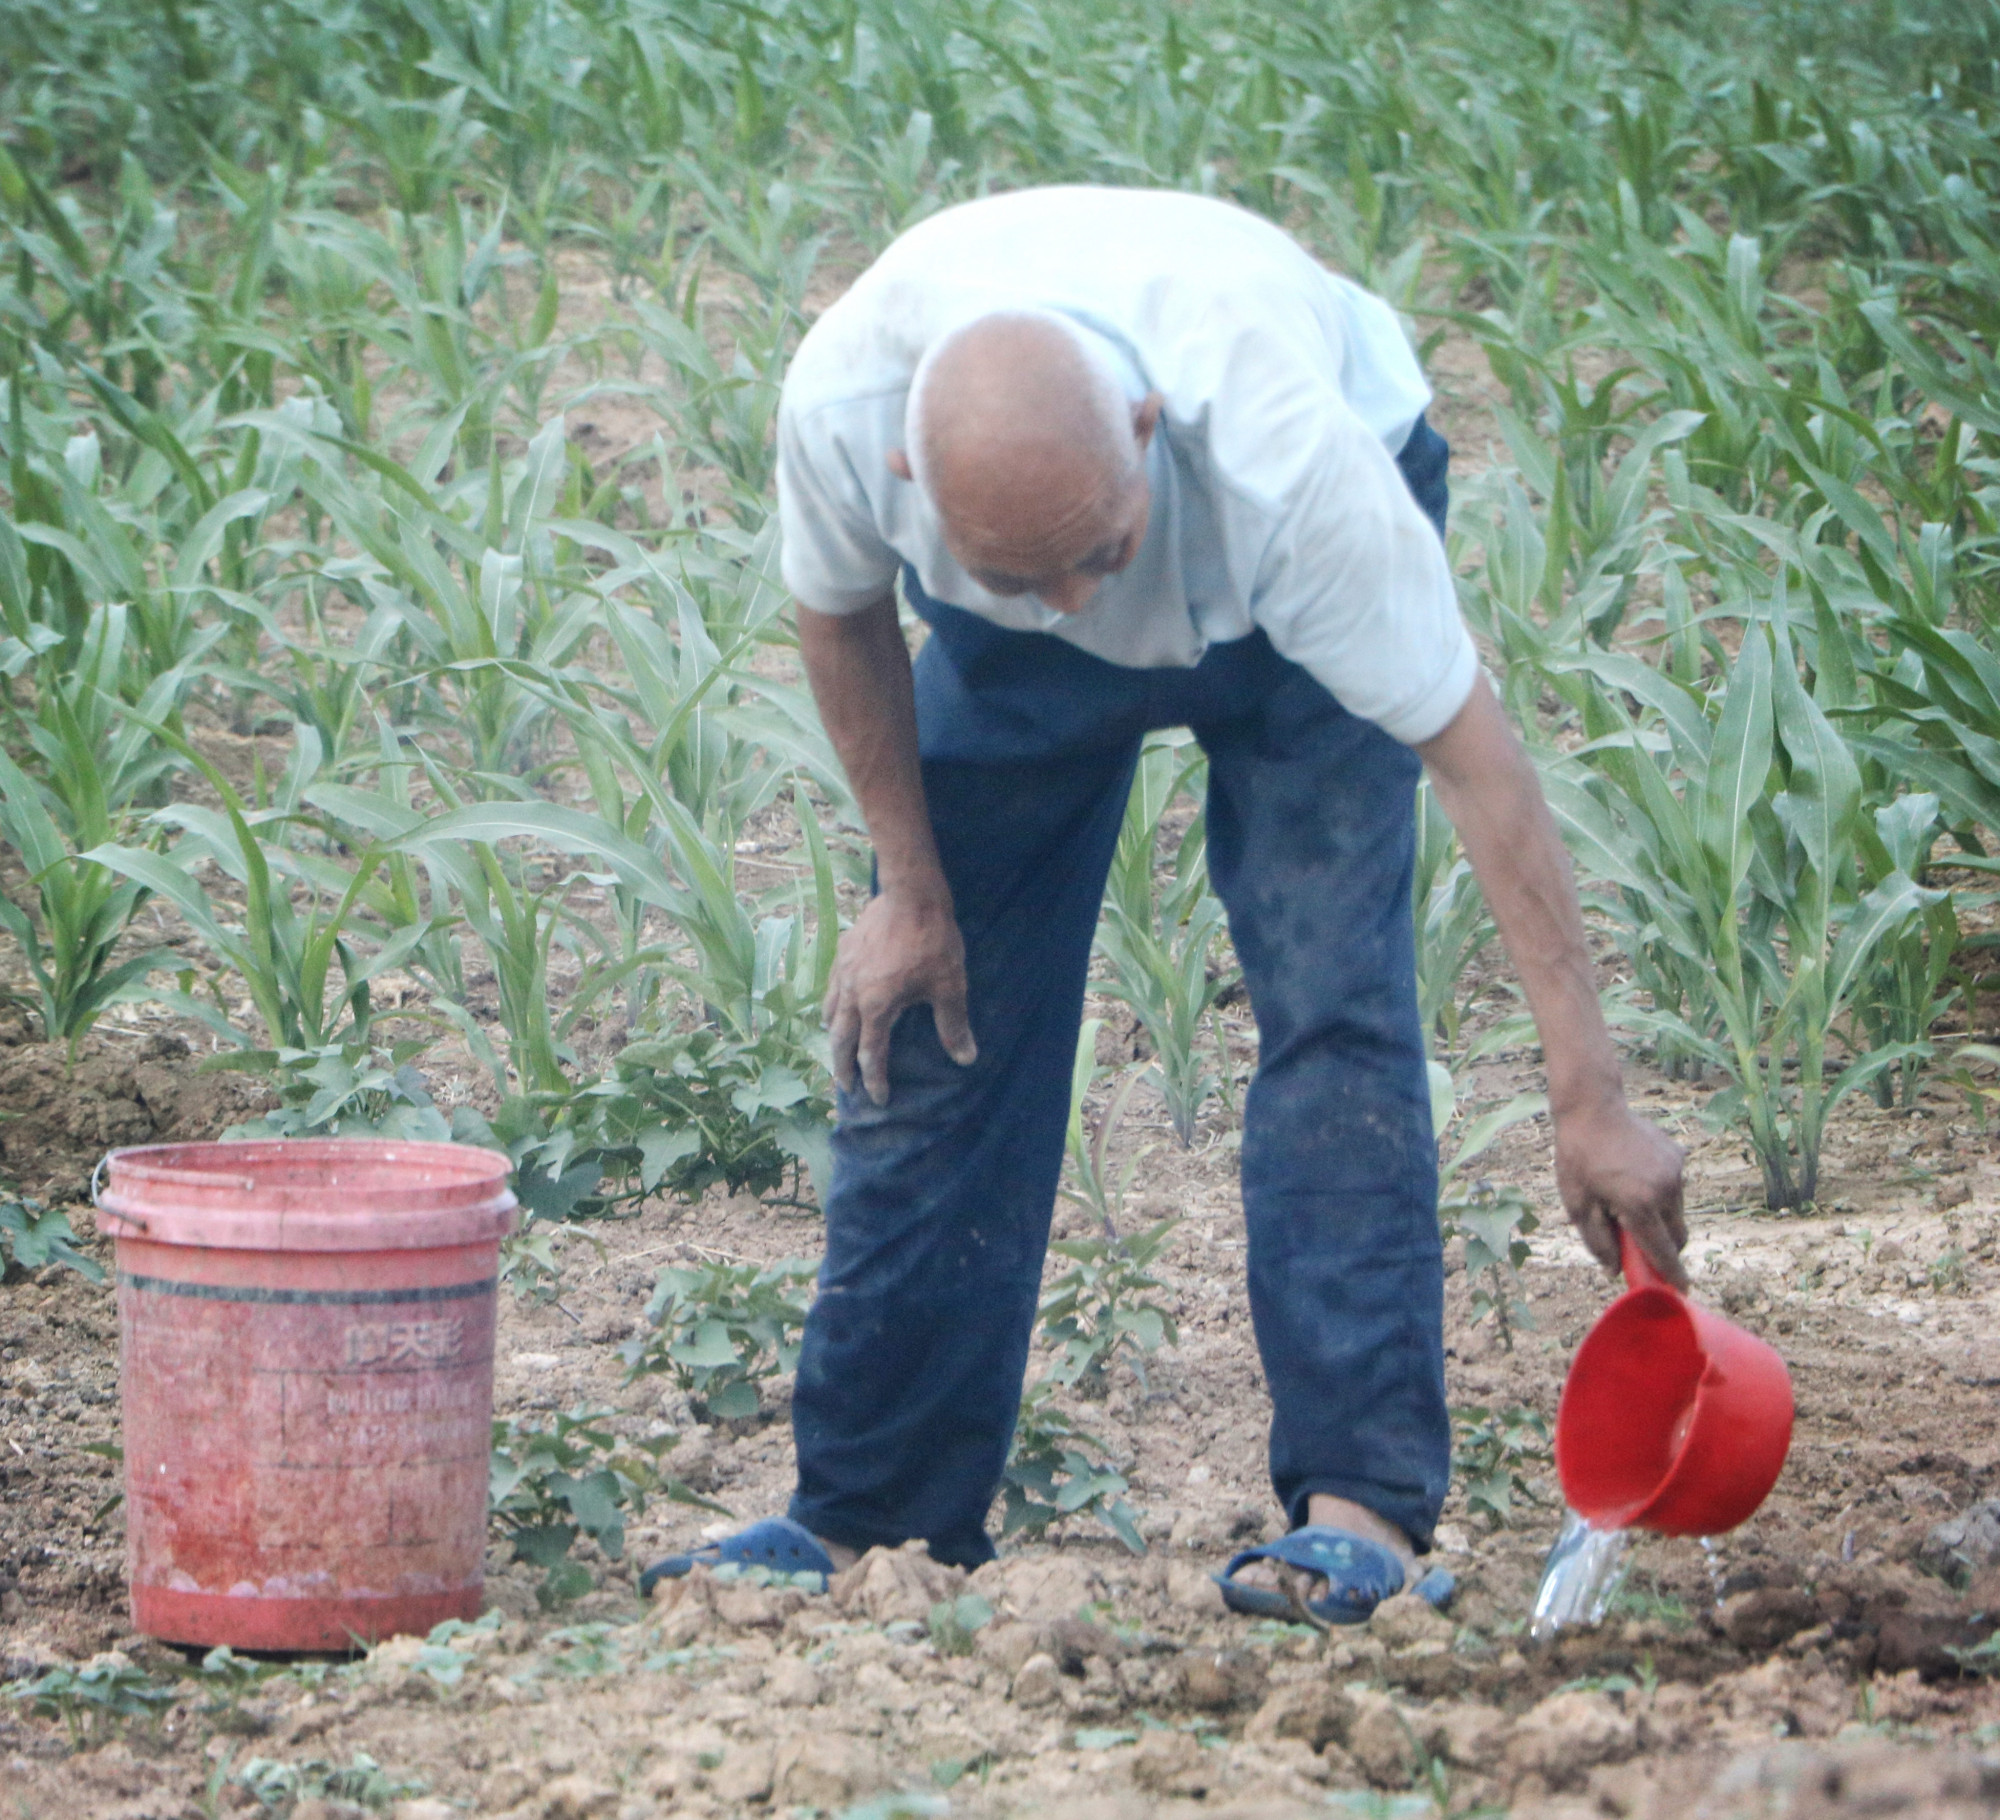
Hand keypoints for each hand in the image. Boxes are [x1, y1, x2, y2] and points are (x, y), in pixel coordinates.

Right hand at [822, 883, 977, 1104]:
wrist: (911, 894)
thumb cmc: (933, 941)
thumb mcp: (949, 986)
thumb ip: (953, 1025)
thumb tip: (966, 1058)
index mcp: (876, 1007)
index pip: (871, 1055)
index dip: (875, 1080)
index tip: (879, 1098)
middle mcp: (852, 993)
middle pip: (840, 1040)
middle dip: (842, 1067)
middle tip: (846, 1087)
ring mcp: (843, 971)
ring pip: (830, 1013)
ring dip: (834, 1037)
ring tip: (838, 1048)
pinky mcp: (843, 951)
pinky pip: (831, 988)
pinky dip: (832, 1007)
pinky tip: (840, 1005)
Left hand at [1553, 1097, 1688, 1291]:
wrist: (1592, 1108)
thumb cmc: (1578, 1158)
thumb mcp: (1577, 1204)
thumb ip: (1598, 1242)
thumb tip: (1615, 1271)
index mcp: (1639, 1205)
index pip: (1662, 1251)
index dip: (1671, 1275)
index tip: (1681, 1292)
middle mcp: (1665, 1190)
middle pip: (1677, 1236)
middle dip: (1665, 1249)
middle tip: (1641, 1247)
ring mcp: (1675, 1172)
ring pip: (1677, 1212)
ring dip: (1660, 1218)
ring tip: (1626, 1199)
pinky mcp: (1678, 1156)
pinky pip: (1675, 1187)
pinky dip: (1660, 1193)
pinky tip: (1633, 1175)